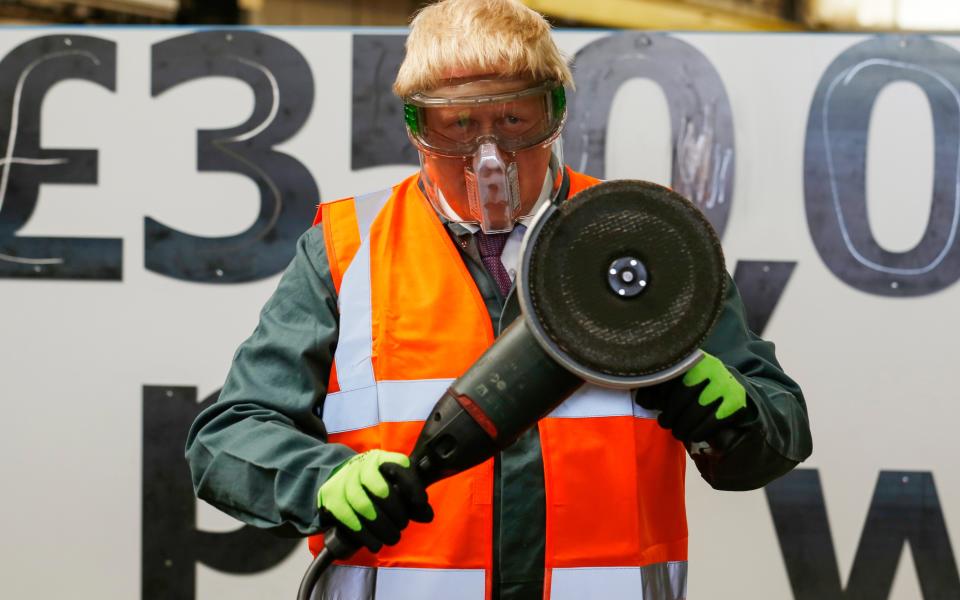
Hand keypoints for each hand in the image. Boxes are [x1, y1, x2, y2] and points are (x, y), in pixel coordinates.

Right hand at [317, 449, 432, 551]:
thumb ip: (411, 498)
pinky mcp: (332, 496)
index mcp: (382, 459)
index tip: (421, 503)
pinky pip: (347, 518)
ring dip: (380, 526)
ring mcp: (345, 480)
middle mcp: (362, 465)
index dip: (412, 485)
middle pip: (380, 490)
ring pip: (363, 506)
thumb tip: (427, 516)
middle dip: (396, 512)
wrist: (341, 478)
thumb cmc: (375, 483)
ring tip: (392, 538)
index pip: (400, 466)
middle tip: (403, 525)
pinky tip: (374, 543)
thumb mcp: (394, 482)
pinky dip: (363, 534)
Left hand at [635, 351, 751, 444]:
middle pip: (683, 395)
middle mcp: (709, 366)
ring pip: (697, 410)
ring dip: (683, 427)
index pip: (669, 377)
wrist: (730, 386)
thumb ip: (658, 385)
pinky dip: (699, 432)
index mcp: (690, 358)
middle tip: (665, 422)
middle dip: (671, 414)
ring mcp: (725, 383)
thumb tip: (643, 401)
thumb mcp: (678, 378)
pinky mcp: (736, 400)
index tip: (652, 404)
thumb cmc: (694, 385)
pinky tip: (692, 435)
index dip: (657, 394)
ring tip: (677, 431)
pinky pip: (713, 421)